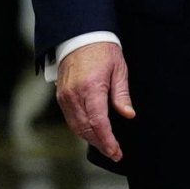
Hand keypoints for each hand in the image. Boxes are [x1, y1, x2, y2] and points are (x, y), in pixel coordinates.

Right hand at [56, 41, 133, 161]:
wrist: (80, 35)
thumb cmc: (103, 50)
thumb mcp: (119, 69)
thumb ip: (122, 94)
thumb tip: (128, 114)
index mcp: (91, 88)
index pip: (98, 122)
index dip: (107, 140)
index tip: (116, 152)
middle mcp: (74, 94)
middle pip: (86, 128)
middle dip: (100, 143)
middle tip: (114, 153)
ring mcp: (65, 96)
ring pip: (76, 126)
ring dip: (90, 138)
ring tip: (105, 145)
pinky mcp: (60, 96)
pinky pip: (70, 118)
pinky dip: (81, 128)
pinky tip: (92, 132)